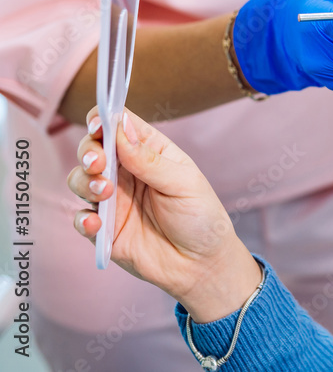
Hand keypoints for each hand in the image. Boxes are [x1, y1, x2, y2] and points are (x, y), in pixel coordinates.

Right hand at [68, 108, 262, 322]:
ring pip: (80, 180)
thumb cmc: (200, 217)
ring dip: (85, 182)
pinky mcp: (103, 229)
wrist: (201, 264)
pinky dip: (82, 219)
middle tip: (99, 163)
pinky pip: (81, 219)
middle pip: (93, 149)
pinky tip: (95, 224)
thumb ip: (149, 160)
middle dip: (89, 152)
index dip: (104, 119)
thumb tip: (121, 128)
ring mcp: (113, 200)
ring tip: (104, 193)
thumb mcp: (183, 183)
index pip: (120, 126)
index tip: (98, 123)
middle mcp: (127, 172)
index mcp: (150, 152)